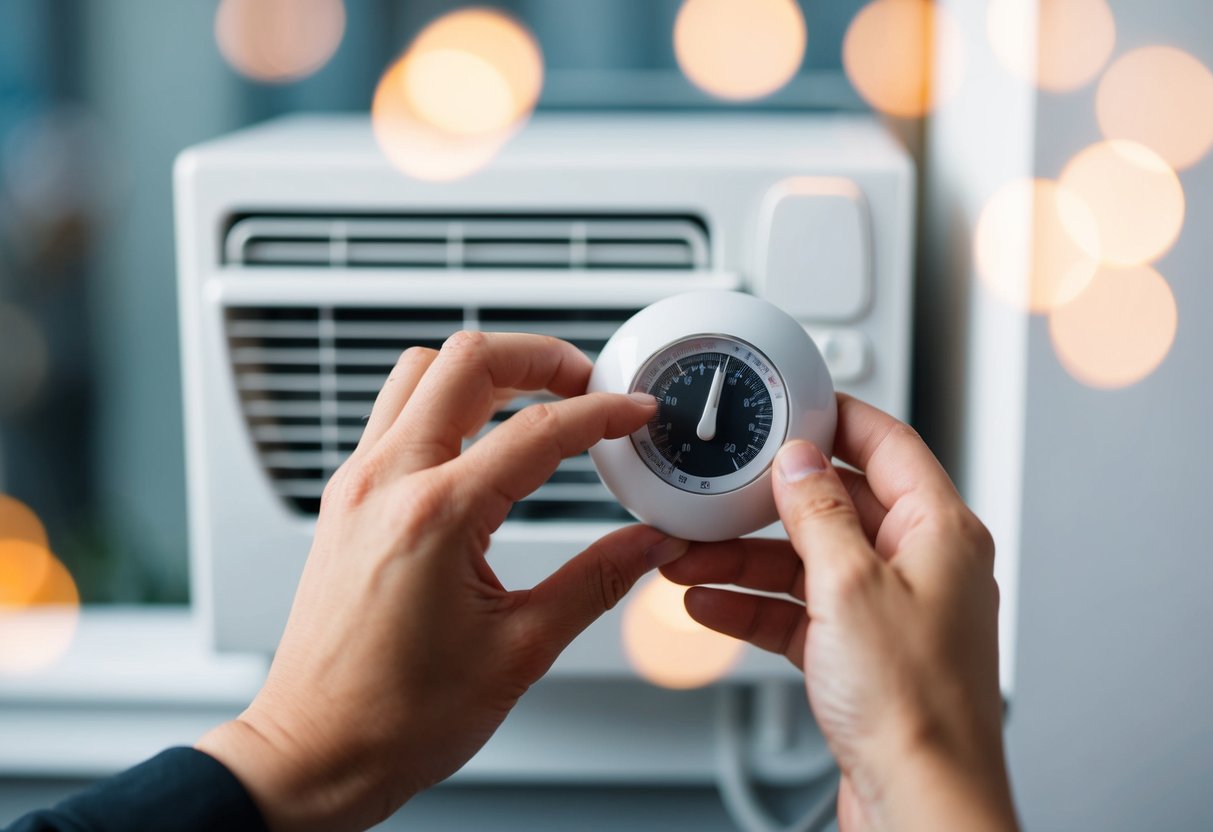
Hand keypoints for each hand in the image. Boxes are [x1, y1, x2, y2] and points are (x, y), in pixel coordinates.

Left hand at [197, 332, 687, 831]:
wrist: (314, 753)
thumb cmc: (395, 718)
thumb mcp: (520, 650)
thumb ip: (595, 581)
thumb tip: (648, 544)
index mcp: (434, 517)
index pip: (538, 430)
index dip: (602, 413)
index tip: (634, 414)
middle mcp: (385, 484)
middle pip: (465, 360)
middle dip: (539, 357)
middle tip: (586, 381)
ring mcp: (356, 486)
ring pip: (419, 371)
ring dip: (484, 370)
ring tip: (537, 396)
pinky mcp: (345, 500)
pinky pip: (395, 414)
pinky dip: (445, 401)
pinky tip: (481, 437)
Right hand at [662, 394, 1016, 831]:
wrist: (919, 804)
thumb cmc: (914, 708)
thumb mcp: (849, 586)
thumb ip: (820, 514)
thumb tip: (800, 461)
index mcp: (939, 532)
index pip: (888, 446)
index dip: (837, 420)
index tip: (790, 406)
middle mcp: (920, 566)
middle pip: (835, 508)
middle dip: (766, 507)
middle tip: (716, 497)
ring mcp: (889, 612)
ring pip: (808, 563)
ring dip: (746, 561)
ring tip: (688, 560)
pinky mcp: (860, 654)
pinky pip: (800, 612)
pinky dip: (754, 607)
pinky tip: (709, 607)